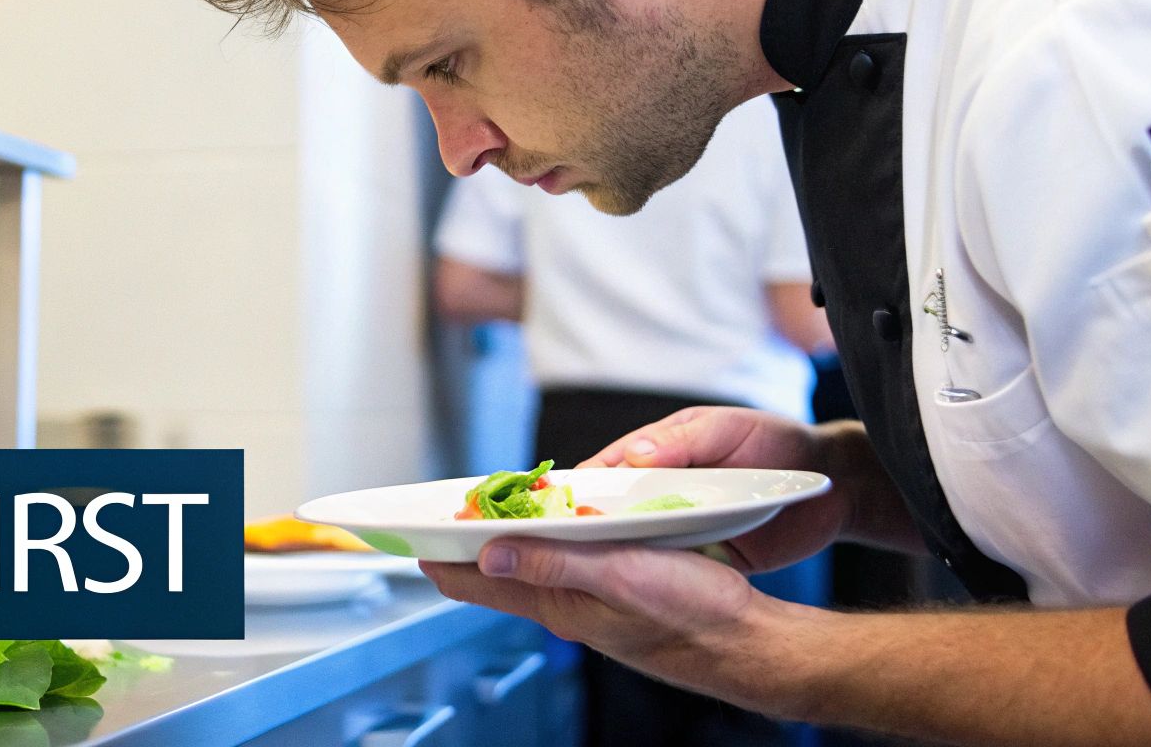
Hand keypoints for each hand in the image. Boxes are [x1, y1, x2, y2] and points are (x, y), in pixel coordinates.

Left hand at [420, 538, 785, 707]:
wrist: (745, 643)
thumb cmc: (692, 614)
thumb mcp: (620, 579)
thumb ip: (555, 565)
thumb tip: (489, 555)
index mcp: (556, 602)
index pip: (472, 582)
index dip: (436, 553)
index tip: (405, 528)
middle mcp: (563, 604)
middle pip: (491, 571)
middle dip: (461, 540)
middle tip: (434, 508)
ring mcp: (586, 600)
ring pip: (526, 564)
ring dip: (500, 536)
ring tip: (477, 507)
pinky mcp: (611, 591)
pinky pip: (561, 562)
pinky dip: (542, 539)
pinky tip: (549, 522)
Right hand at [577, 406, 861, 570]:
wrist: (833, 486)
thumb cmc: (777, 442)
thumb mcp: (730, 430)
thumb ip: (686, 440)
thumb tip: (635, 456)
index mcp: (661, 451)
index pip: (606, 469)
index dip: (579, 488)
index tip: (554, 508)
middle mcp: (662, 489)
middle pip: (612, 512)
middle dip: (585, 529)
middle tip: (557, 552)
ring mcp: (681, 524)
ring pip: (636, 544)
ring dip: (613, 558)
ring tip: (583, 579)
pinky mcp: (705, 557)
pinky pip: (670, 571)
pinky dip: (651, 580)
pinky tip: (631, 596)